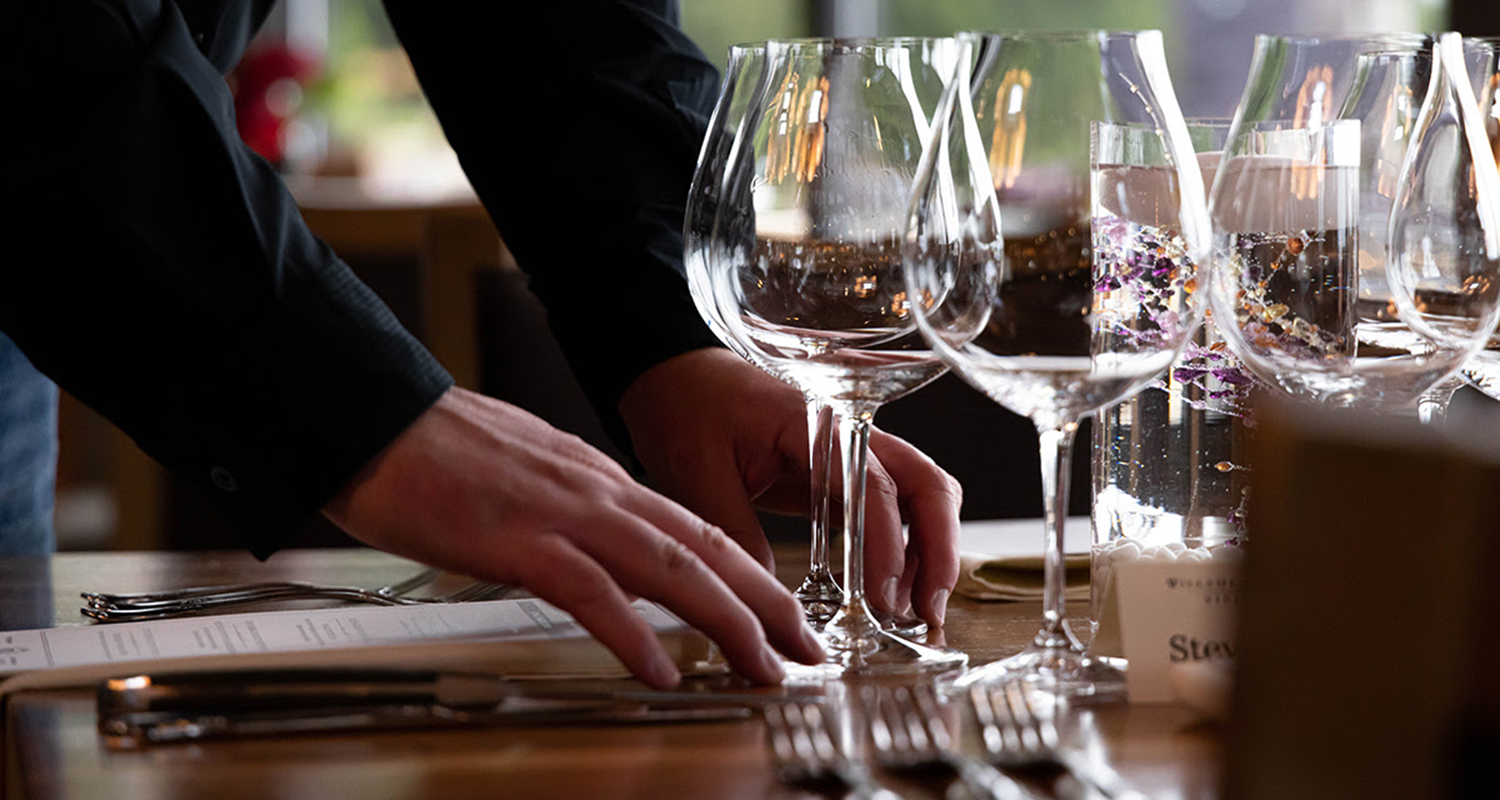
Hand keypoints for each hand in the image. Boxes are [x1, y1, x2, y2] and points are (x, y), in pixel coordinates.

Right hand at [322, 386, 825, 688]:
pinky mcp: (519, 541)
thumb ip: (573, 505)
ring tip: (766, 666)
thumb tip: (601, 544)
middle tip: (808, 648)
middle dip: (767, 601)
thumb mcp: (527, 473)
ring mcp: (563, 514)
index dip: (749, 571)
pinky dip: (634, 636)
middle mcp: (598, 492)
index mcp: (599, 479)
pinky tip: (662, 672)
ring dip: (729, 621)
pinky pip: (592, 593)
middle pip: (706, 546)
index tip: (781, 612)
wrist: (374, 416)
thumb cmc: (436, 449)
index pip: (695, 527)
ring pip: (671, 567)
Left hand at [617, 348, 963, 625]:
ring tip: (915, 612)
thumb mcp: (696, 474)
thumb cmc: (684, 409)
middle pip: (926, 482)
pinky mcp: (842, 475)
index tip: (883, 595)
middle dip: (939, 547)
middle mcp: (848, 433)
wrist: (672, 377)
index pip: (873, 482)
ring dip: (930, 551)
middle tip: (926, 611)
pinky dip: (904, 549)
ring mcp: (852, 453)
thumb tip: (769, 600)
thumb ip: (736, 534)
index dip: (887, 543)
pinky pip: (891, 510)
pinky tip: (892, 591)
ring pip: (921, 495)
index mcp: (813, 422)